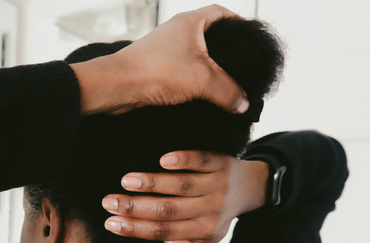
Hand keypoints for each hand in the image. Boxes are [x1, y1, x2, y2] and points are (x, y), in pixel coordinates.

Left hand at [71, 5, 247, 114]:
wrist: (118, 86)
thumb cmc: (154, 71)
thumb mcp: (202, 80)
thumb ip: (228, 90)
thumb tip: (243, 102)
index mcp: (191, 22)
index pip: (222, 13)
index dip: (238, 24)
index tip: (250, 39)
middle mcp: (177, 32)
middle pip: (210, 36)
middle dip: (226, 52)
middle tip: (241, 68)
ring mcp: (166, 49)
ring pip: (196, 56)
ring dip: (210, 70)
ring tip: (225, 85)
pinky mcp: (158, 67)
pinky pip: (183, 71)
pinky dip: (195, 81)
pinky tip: (202, 96)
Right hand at [101, 151, 269, 242]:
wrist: (251, 188)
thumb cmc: (217, 215)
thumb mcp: (207, 239)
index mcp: (203, 231)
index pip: (164, 232)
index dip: (136, 229)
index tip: (110, 223)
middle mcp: (210, 209)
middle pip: (169, 210)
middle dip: (135, 208)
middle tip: (108, 202)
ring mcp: (216, 185)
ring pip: (182, 186)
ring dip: (153, 183)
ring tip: (126, 181)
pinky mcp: (221, 163)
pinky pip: (202, 161)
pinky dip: (184, 160)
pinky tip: (162, 159)